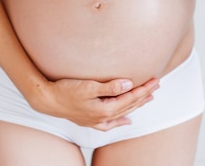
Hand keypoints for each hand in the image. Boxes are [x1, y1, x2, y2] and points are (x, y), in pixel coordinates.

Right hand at [31, 77, 159, 130]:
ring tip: (149, 98)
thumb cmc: (65, 90)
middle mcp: (103, 117)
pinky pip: (110, 124)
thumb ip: (110, 86)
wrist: (47, 100)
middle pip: (129, 105)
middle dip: (144, 95)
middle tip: (157, 85)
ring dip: (136, 105)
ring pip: (123, 113)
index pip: (130, 98)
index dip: (144, 89)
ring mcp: (97, 120)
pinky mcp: (90, 120)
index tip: (155, 80)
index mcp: (105, 109)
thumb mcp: (88, 86)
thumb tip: (129, 84)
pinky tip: (127, 121)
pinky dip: (120, 121)